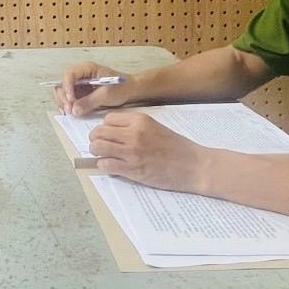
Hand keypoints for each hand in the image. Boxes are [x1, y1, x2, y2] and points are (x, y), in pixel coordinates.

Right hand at [52, 62, 129, 115]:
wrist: (131, 91)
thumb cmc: (122, 87)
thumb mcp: (106, 94)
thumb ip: (89, 101)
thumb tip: (74, 110)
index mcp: (87, 68)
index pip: (69, 73)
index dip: (67, 86)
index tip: (70, 99)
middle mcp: (81, 74)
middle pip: (63, 82)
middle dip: (64, 96)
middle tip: (69, 109)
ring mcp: (80, 84)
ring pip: (64, 91)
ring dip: (64, 102)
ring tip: (70, 112)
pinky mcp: (81, 93)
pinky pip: (70, 98)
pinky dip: (68, 105)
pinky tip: (72, 112)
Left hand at [88, 111, 207, 190]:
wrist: (193, 165)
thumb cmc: (177, 147)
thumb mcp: (155, 127)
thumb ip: (135, 127)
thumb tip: (114, 131)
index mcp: (140, 120)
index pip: (108, 119)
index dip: (105, 127)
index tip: (107, 134)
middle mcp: (133, 133)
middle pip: (99, 132)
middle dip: (95, 139)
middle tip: (99, 145)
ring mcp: (131, 152)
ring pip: (98, 147)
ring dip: (96, 152)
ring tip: (102, 155)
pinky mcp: (132, 169)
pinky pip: (105, 165)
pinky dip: (103, 165)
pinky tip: (110, 166)